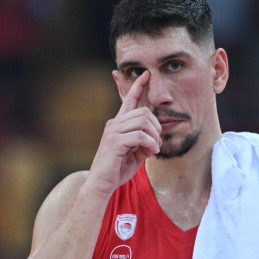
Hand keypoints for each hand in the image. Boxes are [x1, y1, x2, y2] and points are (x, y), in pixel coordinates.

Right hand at [86, 71, 161, 195]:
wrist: (101, 184)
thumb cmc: (117, 170)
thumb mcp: (136, 155)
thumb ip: (145, 144)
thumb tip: (157, 141)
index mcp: (118, 124)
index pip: (128, 100)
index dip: (138, 87)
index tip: (146, 74)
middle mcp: (114, 124)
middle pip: (143, 111)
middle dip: (156, 126)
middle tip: (157, 143)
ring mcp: (113, 131)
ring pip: (143, 121)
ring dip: (154, 136)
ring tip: (154, 149)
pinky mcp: (115, 141)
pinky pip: (140, 135)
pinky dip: (150, 144)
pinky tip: (150, 152)